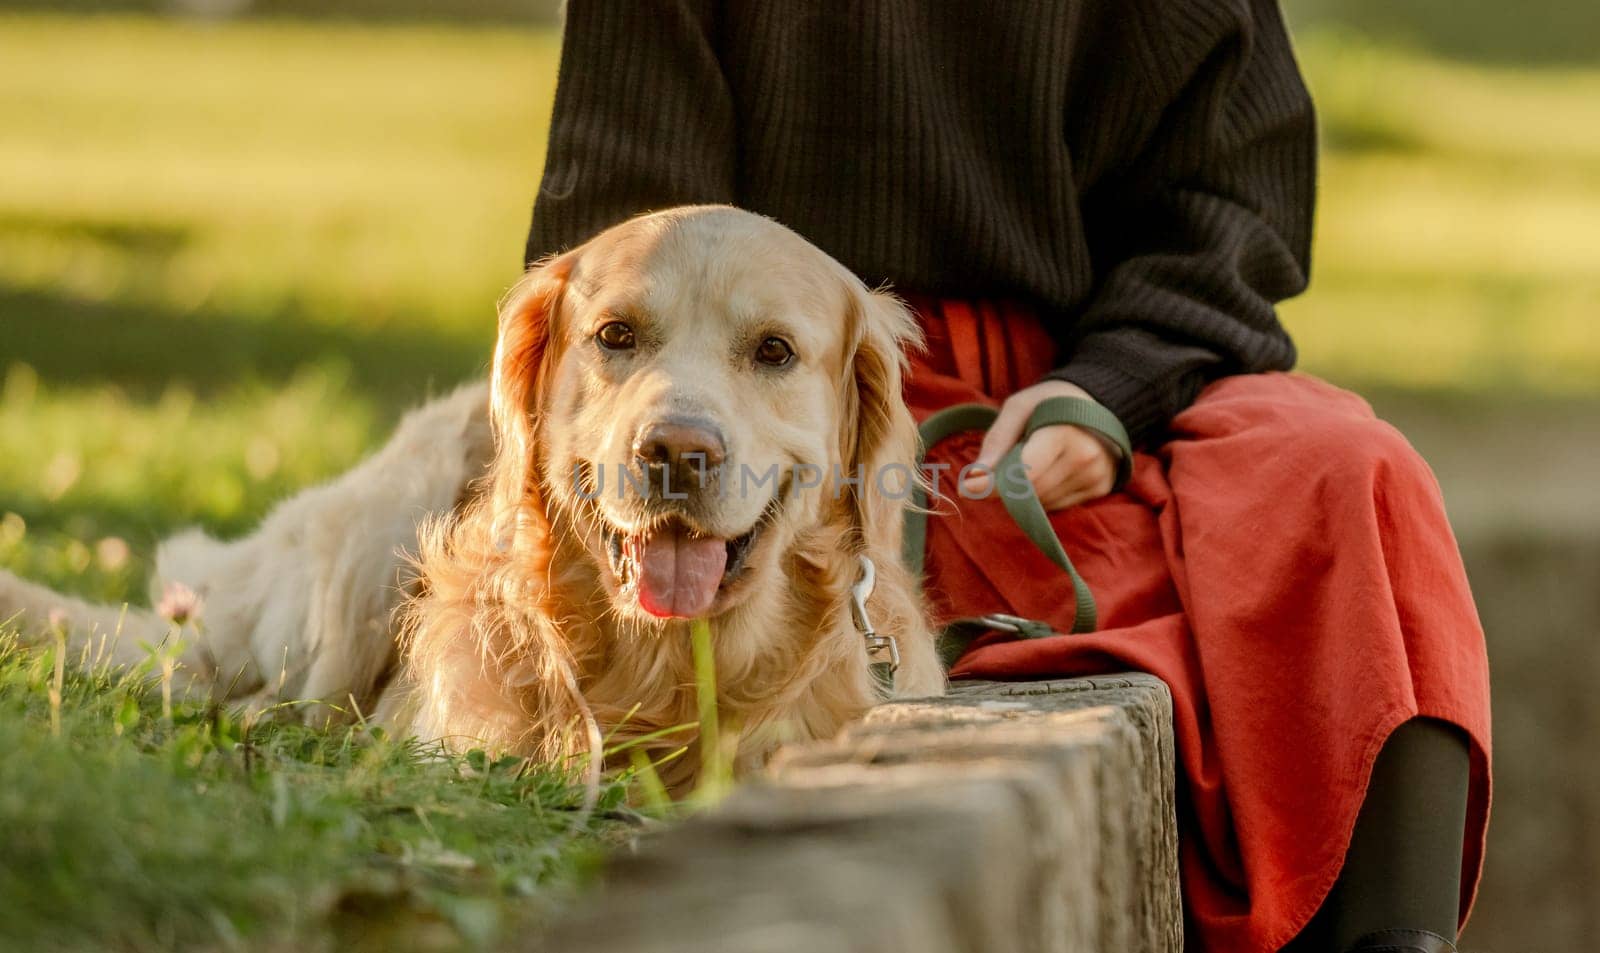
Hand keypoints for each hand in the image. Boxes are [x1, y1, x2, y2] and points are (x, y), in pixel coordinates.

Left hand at [959, 380, 1120, 510]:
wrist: (1096, 400)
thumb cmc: (1049, 401)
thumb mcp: (1018, 408)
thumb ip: (997, 440)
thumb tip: (975, 477)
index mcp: (1063, 433)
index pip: (1024, 472)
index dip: (994, 484)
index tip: (967, 488)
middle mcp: (1085, 458)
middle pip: (1031, 491)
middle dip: (1007, 486)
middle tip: (998, 469)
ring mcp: (1096, 475)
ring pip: (1043, 503)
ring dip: (1026, 492)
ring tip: (1030, 464)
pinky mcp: (1102, 488)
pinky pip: (1059, 506)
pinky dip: (1044, 495)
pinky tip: (1047, 472)